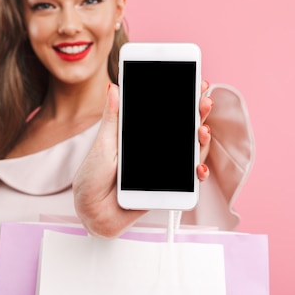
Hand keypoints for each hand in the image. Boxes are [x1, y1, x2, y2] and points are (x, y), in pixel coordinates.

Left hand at [72, 82, 213, 237]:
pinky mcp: (169, 188)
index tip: (196, 83)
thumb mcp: (103, 143)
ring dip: (202, 140)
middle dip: (198, 114)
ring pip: (192, 151)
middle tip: (204, 102)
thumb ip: (113, 117)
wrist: (91, 211)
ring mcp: (165, 168)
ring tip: (202, 131)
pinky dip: (198, 173)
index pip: (168, 113)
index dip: (184, 98)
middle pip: (185, 128)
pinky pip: (189, 180)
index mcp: (142, 134)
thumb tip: (114, 88)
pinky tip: (198, 167)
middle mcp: (157, 148)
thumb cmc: (92, 178)